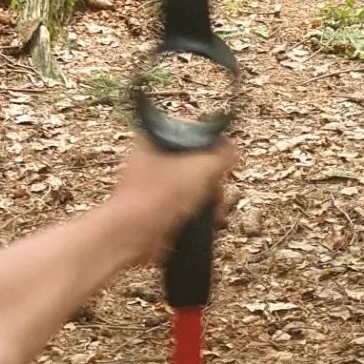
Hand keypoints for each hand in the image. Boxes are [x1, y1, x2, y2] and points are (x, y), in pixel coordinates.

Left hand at [110, 136, 235, 264]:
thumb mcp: (200, 168)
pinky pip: (185, 203)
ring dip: (208, 197)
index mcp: (155, 138)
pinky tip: (204, 220)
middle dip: (213, 178)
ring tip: (213, 208)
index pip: (193, 130)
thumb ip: (222, 155)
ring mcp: (154, 183)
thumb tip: (232, 151)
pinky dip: (198, 211)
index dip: (212, 144)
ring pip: (193, 184)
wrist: (131, 234)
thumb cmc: (155, 198)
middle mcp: (152, 157)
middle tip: (216, 187)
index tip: (222, 158)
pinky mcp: (157, 206)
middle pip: (196, 160)